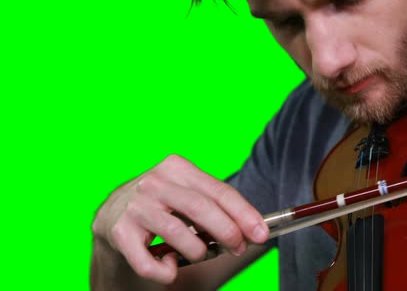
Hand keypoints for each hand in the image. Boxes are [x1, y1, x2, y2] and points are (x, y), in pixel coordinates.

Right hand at [92, 155, 268, 283]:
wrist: (113, 219)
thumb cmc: (165, 210)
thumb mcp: (190, 199)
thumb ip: (219, 209)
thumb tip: (256, 229)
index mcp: (177, 167)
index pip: (219, 191)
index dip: (244, 214)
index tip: (261, 234)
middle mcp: (154, 182)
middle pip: (201, 208)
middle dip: (227, 232)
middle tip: (238, 248)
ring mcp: (134, 206)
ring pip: (178, 234)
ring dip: (197, 251)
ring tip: (198, 254)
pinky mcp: (118, 232)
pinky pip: (150, 263)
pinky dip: (166, 271)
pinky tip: (169, 265)